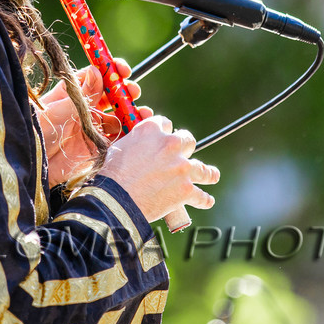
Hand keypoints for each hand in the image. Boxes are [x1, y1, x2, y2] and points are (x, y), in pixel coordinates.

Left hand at [38, 60, 146, 186]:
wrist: (31, 166)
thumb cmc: (36, 133)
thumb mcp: (55, 110)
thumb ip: (79, 95)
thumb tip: (96, 71)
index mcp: (73, 95)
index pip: (95, 77)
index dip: (110, 71)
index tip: (122, 69)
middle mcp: (85, 110)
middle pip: (111, 96)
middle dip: (125, 92)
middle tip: (133, 91)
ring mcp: (92, 129)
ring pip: (118, 117)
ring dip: (132, 114)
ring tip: (143, 114)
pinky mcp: (97, 148)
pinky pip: (118, 140)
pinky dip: (130, 136)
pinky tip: (139, 132)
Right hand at [100, 115, 218, 223]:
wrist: (117, 200)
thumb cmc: (112, 175)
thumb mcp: (119, 148)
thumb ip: (134, 141)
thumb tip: (137, 144)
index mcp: (152, 131)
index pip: (165, 123)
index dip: (165, 132)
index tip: (165, 138)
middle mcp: (170, 145)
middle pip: (187, 140)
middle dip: (186, 148)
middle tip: (182, 157)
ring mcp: (181, 167)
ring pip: (203, 168)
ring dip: (207, 172)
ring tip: (211, 175)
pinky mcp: (186, 189)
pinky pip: (201, 196)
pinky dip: (204, 199)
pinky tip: (207, 200)